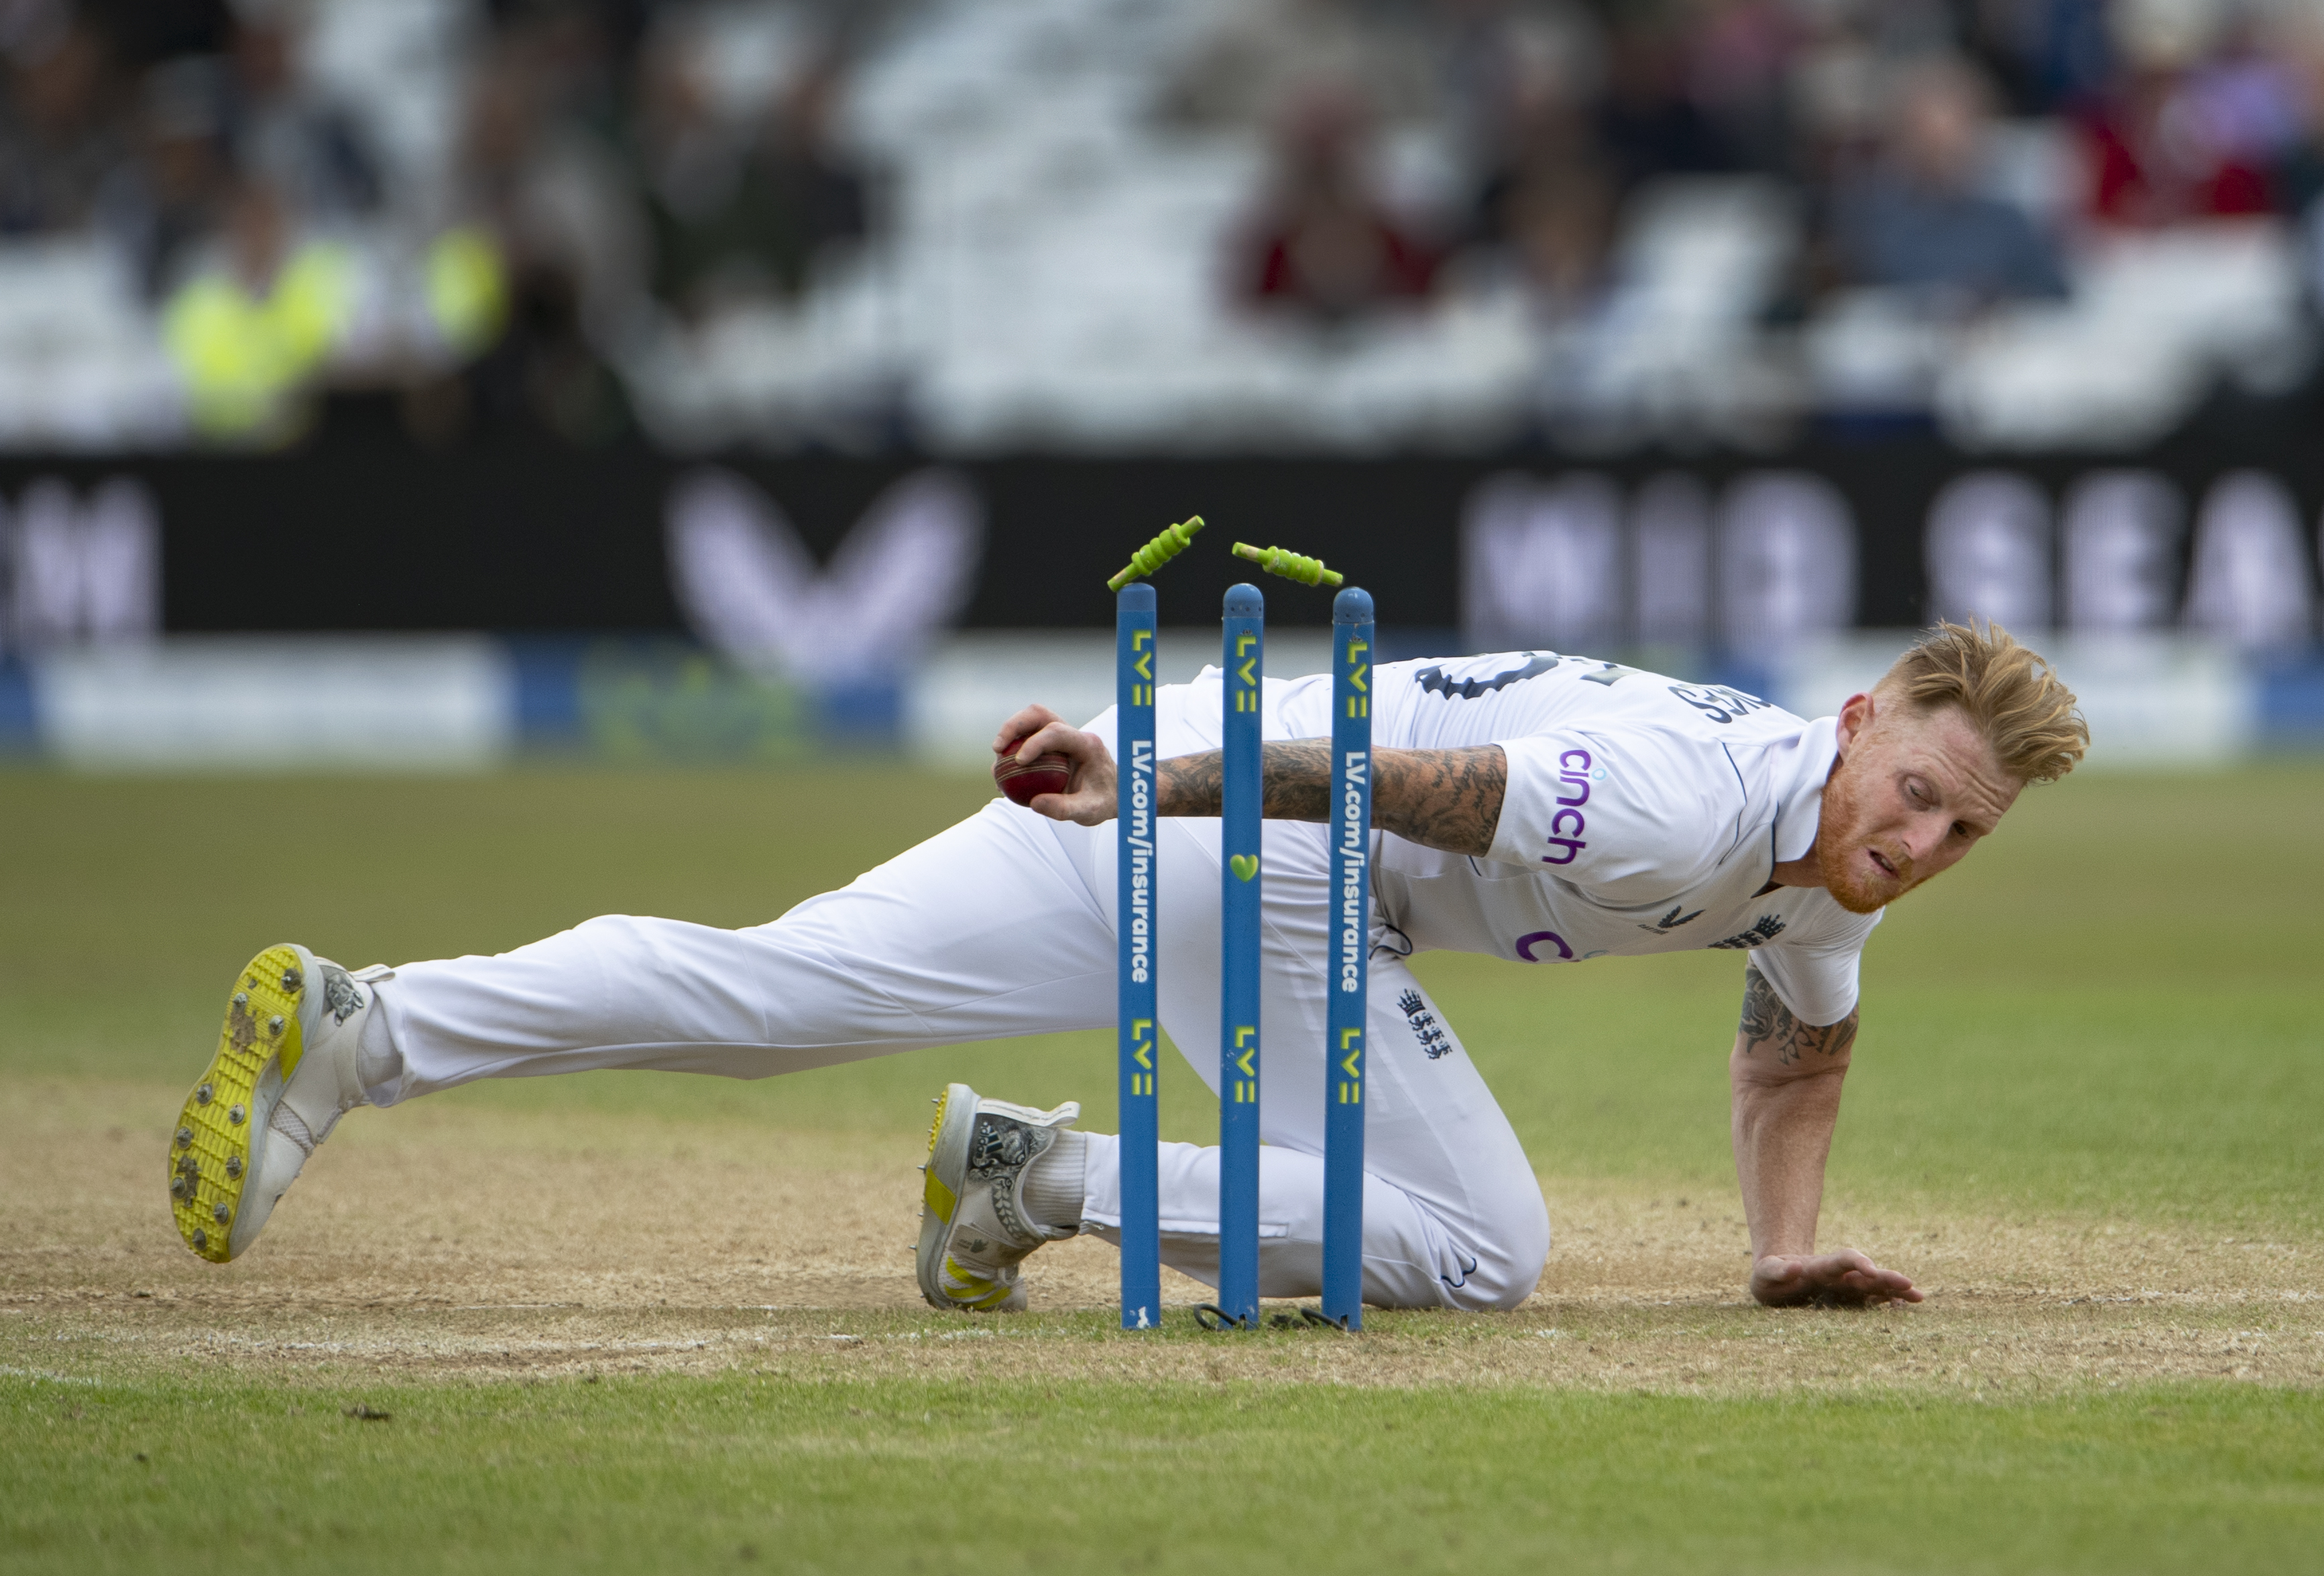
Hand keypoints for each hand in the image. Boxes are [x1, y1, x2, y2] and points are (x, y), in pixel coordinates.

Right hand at [993, 704, 1117, 825]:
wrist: (1114, 795)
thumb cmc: (1104, 802)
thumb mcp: (1090, 811)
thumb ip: (1065, 808)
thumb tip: (1035, 803)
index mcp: (1086, 744)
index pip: (1057, 732)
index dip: (1034, 742)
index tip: (1019, 762)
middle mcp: (1073, 734)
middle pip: (1039, 715)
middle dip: (1013, 726)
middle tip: (996, 748)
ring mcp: (1061, 737)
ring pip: (1030, 723)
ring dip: (1009, 737)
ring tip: (997, 766)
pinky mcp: (1051, 746)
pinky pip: (1026, 740)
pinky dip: (1011, 752)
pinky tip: (1001, 775)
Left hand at [1750, 1250, 1921, 1307]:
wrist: (1777, 1275)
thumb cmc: (1771, 1275)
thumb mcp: (1766, 1272)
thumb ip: (1777, 1270)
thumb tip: (1795, 1267)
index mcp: (1820, 1267)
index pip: (1843, 1260)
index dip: (1857, 1263)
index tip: (1871, 1269)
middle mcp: (1839, 1276)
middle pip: (1865, 1274)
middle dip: (1885, 1278)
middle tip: (1909, 1284)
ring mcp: (1846, 1288)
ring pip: (1873, 1287)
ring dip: (1894, 1290)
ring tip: (1919, 1296)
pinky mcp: (1848, 1301)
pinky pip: (1872, 1300)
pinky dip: (1889, 1301)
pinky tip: (1908, 1304)